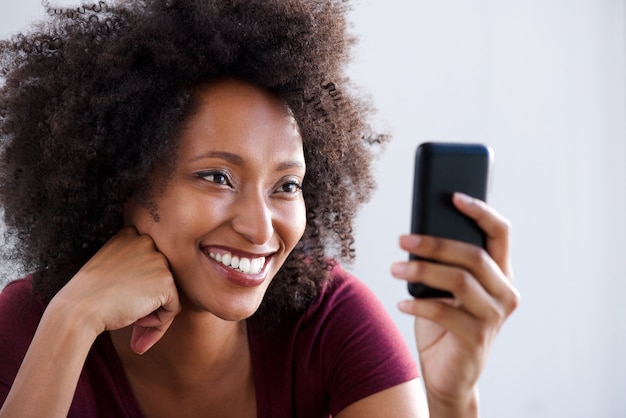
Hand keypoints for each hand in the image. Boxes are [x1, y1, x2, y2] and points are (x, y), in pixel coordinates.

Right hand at [51, 227, 180, 353]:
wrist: (78, 310)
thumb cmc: (88, 296)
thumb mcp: (108, 268)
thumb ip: (131, 267)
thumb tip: (152, 285)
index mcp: (129, 236)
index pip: (148, 263)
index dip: (140, 286)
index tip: (126, 301)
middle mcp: (146, 242)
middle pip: (160, 278)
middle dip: (150, 301)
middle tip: (134, 320)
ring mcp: (158, 259)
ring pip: (168, 294)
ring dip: (154, 313)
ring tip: (134, 322)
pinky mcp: (166, 280)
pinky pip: (173, 308)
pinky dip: (159, 322)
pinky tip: (138, 320)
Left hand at [391, 193, 518, 415]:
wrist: (448, 375)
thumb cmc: (444, 324)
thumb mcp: (445, 289)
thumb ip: (443, 263)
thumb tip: (416, 234)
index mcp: (500, 274)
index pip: (500, 233)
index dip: (480, 211)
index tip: (454, 196)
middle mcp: (505, 292)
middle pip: (474, 255)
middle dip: (435, 243)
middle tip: (402, 239)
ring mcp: (494, 317)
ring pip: (460, 280)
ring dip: (422, 271)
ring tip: (394, 269)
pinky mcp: (477, 338)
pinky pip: (445, 313)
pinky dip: (419, 305)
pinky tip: (401, 303)